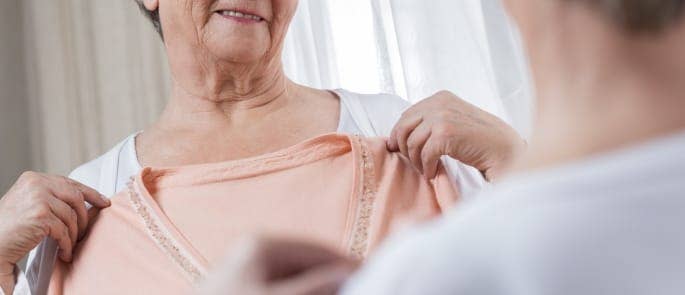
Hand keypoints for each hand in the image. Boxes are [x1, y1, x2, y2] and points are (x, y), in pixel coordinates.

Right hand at [0, 172, 110, 292]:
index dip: (90, 193)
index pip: (69, 183)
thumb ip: (50, 197)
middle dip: (85, 216)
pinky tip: (65, 252)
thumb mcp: (28, 203)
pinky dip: (67, 244)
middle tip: (86, 231)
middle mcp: (37, 184)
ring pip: (71, 216)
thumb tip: (80, 203)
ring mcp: (39, 199)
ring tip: (70, 245)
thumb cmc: (6, 227)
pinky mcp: (41, 216)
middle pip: (76, 197)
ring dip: (74, 234)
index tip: (103, 202)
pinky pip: (64, 231)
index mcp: (34, 178)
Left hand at [198, 238, 358, 294]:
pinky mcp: (242, 285)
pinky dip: (298, 291)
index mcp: (263, 244)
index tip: (371, 280)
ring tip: (335, 292)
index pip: (320, 250)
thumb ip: (315, 287)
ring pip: (297, 276)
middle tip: (353, 288)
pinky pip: (281, 285)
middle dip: (331, 279)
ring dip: (317, 287)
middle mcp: (255, 249)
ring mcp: (247, 268)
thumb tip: (349, 274)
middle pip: (309, 262)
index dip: (348, 266)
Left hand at [387, 90, 524, 180]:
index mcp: (439, 97)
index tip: (398, 149)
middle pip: (403, 127)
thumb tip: (396, 137)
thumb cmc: (479, 139)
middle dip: (403, 148)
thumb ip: (430, 121)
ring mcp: (442, 117)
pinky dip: (427, 167)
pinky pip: (424, 154)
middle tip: (412, 162)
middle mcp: (439, 103)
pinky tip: (433, 172)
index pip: (406, 115)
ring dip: (416, 161)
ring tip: (426, 169)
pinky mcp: (446, 134)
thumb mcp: (453, 120)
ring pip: (411, 143)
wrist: (503, 149)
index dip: (398, 134)